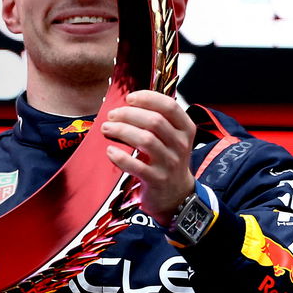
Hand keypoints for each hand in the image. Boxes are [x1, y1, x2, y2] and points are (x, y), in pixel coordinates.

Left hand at [101, 90, 195, 226]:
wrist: (176, 194)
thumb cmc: (167, 158)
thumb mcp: (171, 138)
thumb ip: (158, 119)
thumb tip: (128, 102)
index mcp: (185, 129)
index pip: (170, 106)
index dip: (148, 98)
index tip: (129, 98)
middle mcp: (180, 144)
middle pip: (154, 121)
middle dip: (128, 114)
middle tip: (111, 115)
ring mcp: (170, 163)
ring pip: (145, 140)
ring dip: (122, 130)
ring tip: (106, 128)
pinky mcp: (157, 179)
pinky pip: (137, 165)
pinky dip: (121, 157)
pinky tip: (110, 151)